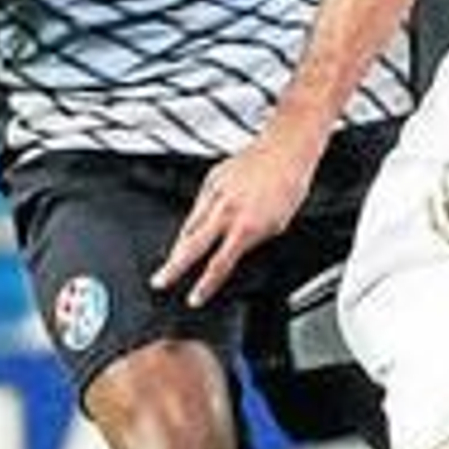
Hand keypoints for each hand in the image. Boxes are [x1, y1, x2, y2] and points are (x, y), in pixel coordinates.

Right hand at [150, 131, 317, 306]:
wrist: (285, 150)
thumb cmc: (288, 185)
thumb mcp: (278, 224)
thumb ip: (253, 240)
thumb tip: (236, 251)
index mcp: (245, 227)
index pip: (219, 265)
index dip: (205, 286)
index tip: (194, 298)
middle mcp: (226, 211)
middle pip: (191, 247)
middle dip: (173, 267)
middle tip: (159, 281)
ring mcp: (215, 193)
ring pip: (189, 225)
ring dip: (181, 245)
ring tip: (173, 259)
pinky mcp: (211, 179)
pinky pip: (197, 205)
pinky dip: (194, 218)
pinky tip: (193, 227)